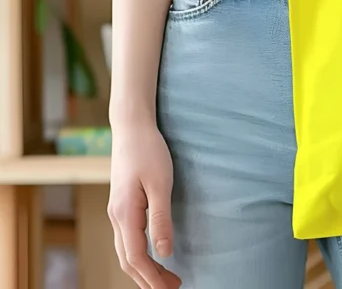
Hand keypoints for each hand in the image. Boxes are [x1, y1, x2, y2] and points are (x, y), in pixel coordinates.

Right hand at [108, 119, 180, 288]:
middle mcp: (117, 217)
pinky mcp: (121, 205)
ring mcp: (117, 211)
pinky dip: (139, 255)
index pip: (137, 257)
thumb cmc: (149, 151)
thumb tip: (166, 253)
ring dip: (143, 269)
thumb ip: (162, 219)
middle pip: (128, 259)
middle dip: (148, 279)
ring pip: (126, 251)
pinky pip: (127, 240)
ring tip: (165, 278)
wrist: (131, 128)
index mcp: (125, 214)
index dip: (152, 277)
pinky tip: (152, 256)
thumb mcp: (160, 184)